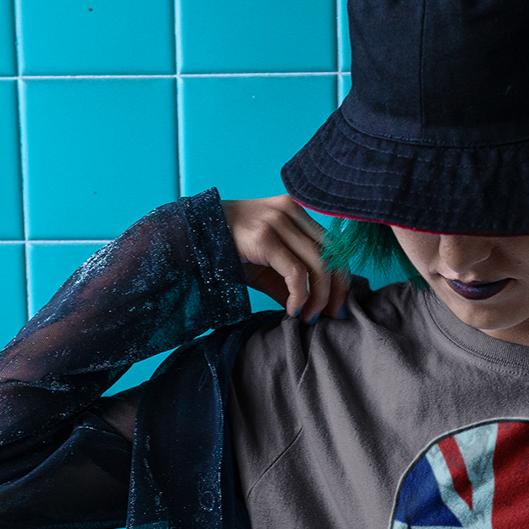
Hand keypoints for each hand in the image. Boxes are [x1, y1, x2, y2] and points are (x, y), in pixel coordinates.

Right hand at [221, 195, 350, 322]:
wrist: (187, 239)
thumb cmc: (226, 252)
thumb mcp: (266, 268)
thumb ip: (293, 282)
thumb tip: (319, 310)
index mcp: (294, 212)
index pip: (334, 246)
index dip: (341, 279)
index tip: (337, 307)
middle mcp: (290, 211)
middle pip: (333, 255)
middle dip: (337, 291)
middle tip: (331, 317)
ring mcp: (277, 221)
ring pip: (320, 264)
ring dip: (320, 298)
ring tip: (308, 318)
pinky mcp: (264, 237)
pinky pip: (297, 273)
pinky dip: (300, 297)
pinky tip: (292, 310)